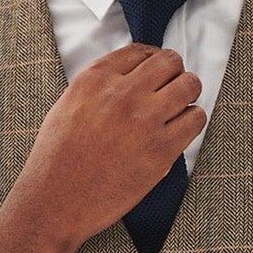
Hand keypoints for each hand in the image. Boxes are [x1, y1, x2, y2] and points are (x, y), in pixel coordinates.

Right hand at [12, 43, 208, 252]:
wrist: (57, 201)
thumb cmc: (57, 160)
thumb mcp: (67, 106)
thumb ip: (98, 88)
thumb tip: (129, 79)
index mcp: (95, 79)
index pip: (140, 51)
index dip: (153, 61)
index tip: (156, 72)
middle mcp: (122, 94)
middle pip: (170, 62)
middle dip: (174, 72)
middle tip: (172, 88)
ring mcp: (145, 120)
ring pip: (189, 86)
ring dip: (188, 93)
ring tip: (180, 107)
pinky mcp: (162, 150)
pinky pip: (196, 119)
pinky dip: (193, 120)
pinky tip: (180, 130)